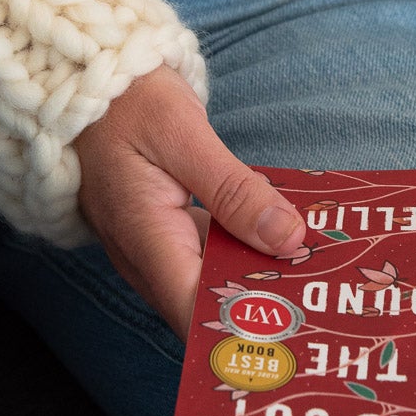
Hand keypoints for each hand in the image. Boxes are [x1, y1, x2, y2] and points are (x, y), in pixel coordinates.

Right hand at [73, 65, 306, 338]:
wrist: (88, 81)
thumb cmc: (128, 101)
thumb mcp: (184, 134)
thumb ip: (235, 190)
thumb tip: (289, 239)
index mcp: (146, 239)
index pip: (195, 313)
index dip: (243, 333)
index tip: (297, 335)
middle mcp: (147, 258)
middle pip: (209, 308)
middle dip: (265, 312)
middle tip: (328, 308)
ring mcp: (155, 249)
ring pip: (213, 285)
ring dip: (261, 283)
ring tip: (321, 281)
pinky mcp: (166, 235)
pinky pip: (210, 259)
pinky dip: (247, 254)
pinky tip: (289, 244)